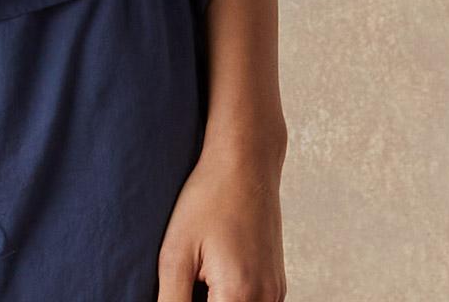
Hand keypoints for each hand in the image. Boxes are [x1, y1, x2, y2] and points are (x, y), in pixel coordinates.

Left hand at [156, 140, 287, 301]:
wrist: (246, 161)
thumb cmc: (209, 198)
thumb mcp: (176, 252)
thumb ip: (171, 300)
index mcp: (239, 296)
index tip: (179, 286)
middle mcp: (265, 301)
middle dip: (199, 300)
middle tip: (188, 275)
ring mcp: (275, 293)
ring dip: (215, 300)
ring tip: (199, 271)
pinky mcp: (277, 284)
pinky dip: (230, 296)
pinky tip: (213, 271)